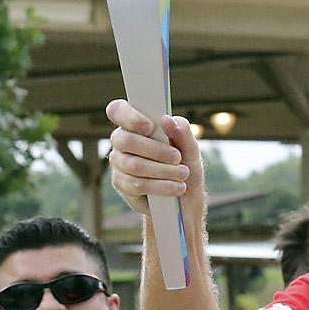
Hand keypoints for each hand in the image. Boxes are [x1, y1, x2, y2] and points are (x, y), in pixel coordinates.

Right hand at [105, 100, 201, 214]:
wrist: (187, 198)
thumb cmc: (185, 166)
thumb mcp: (191, 148)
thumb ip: (182, 131)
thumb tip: (166, 119)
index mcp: (136, 125)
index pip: (117, 110)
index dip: (129, 117)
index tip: (150, 127)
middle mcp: (122, 142)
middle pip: (125, 140)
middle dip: (156, 150)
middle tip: (177, 157)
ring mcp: (119, 164)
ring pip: (133, 165)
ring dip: (163, 170)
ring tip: (182, 174)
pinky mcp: (122, 185)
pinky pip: (136, 185)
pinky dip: (161, 186)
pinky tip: (176, 188)